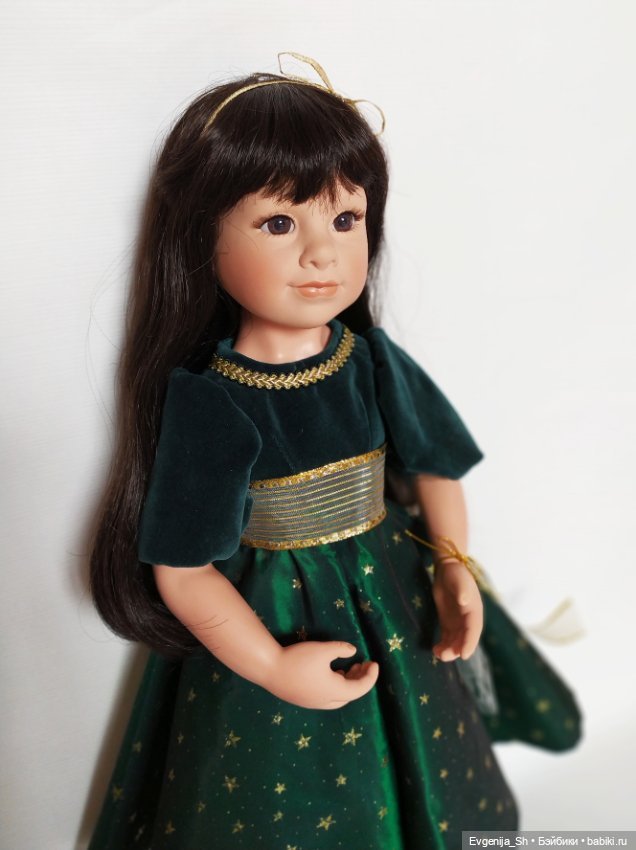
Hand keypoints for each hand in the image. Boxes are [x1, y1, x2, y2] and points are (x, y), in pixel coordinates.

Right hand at [263, 641, 378, 708]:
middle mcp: (326, 701)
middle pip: (351, 695)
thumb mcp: (322, 650)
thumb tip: (353, 651)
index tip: (374, 663)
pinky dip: (336, 686)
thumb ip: (340, 649)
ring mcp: (314, 703)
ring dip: (348, 683)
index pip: (361, 688)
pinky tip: (332, 672)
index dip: (371, 676)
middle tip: (364, 664)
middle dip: (360, 680)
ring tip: (350, 666)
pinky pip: (328, 696)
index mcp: (334, 691)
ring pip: (339, 697)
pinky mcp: (304, 700)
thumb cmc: (298, 659)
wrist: (269, 669)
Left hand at [432, 562, 482, 660]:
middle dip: (456, 649)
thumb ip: (462, 590)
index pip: (473, 630)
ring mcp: (458, 622)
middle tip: (443, 656)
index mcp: (474, 611)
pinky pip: (447, 637)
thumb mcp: (459, 579)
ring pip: (456, 641)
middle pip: (464, 639)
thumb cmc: (455, 573)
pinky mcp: (448, 622)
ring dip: (448, 650)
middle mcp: (468, 619)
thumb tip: (464, 601)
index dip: (470, 643)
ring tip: (437, 653)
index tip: (464, 655)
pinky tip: (434, 649)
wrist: (447, 569)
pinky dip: (443, 645)